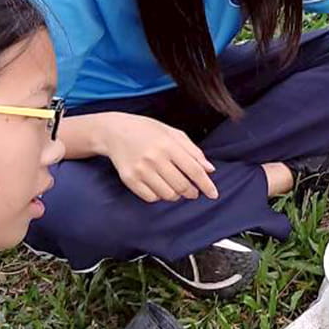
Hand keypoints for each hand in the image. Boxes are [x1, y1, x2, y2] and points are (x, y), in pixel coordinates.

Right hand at [98, 112, 218, 202]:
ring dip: (176, 195)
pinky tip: (159, 186)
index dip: (206, 185)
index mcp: (169, 145)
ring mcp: (141, 170)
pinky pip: (151, 198)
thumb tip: (210, 169)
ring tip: (176, 187)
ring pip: (168, 195)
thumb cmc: (148, 130)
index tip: (213, 194)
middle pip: (182, 186)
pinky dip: (159, 196)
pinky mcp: (129, 179)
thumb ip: (193, 151)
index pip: (194, 170)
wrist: (115, 131)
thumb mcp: (173, 133)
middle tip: (193, 191)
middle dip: (192, 192)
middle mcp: (155, 158)